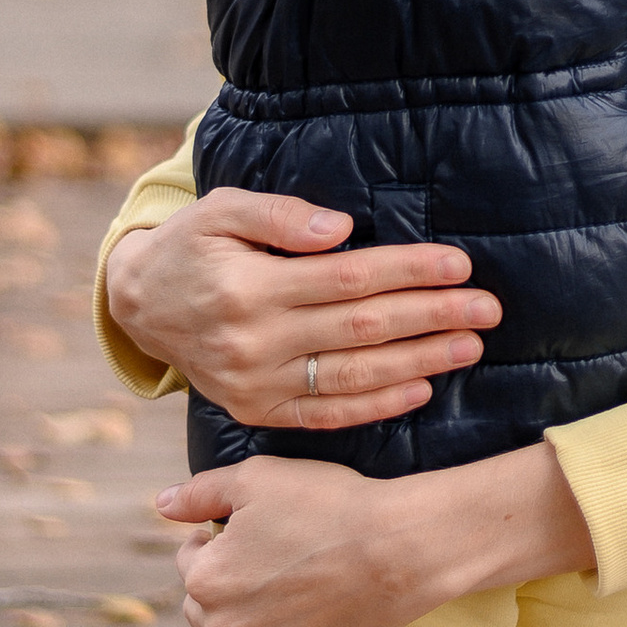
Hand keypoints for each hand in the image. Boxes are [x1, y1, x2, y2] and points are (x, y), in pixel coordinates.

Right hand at [105, 190, 497, 430]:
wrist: (139, 305)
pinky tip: (421, 388)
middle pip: (360, 328)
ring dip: (418, 362)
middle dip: (431, 316)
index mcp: (248, 287)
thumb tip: (338, 229)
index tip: (459, 264)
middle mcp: (254, 341)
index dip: (406, 271)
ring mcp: (255, 384)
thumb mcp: (220, 210)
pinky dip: (376, 404)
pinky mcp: (256, 412)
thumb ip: (278, 215)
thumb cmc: (192, 247)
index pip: (347, 279)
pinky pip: (325, 415)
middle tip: (487, 308)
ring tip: (469, 346)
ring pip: (351, 376)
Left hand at [162, 443, 596, 626]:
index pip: (189, 564)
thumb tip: (163, 504)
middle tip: (258, 572)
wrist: (395, 551)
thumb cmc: (330, 505)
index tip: (237, 537)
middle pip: (199, 613)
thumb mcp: (258, 478)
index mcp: (206, 575)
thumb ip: (201, 491)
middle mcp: (221, 625)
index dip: (211, 545)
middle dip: (218, 592)